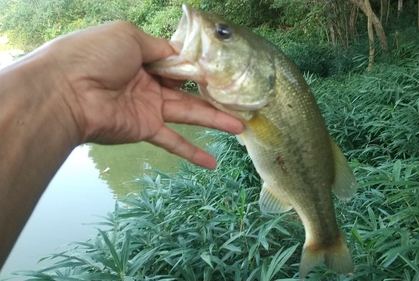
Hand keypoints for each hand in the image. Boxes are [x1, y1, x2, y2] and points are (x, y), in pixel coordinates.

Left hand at [46, 21, 242, 168]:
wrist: (66, 91)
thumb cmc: (94, 55)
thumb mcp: (129, 36)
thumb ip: (158, 46)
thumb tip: (180, 55)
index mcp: (141, 57)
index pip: (177, 63)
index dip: (199, 67)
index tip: (223, 71)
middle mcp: (147, 83)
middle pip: (188, 90)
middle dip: (214, 95)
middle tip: (240, 101)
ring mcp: (147, 108)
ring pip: (188, 114)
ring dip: (215, 121)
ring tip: (240, 127)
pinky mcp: (145, 129)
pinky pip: (172, 141)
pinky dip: (192, 153)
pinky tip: (212, 163)